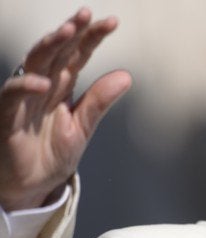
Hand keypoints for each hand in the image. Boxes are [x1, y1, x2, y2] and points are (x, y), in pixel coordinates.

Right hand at [0, 8, 131, 211]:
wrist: (29, 185)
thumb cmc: (51, 154)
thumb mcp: (82, 127)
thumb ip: (99, 102)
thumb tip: (127, 76)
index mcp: (61, 86)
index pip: (78, 55)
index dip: (92, 37)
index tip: (111, 22)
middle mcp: (42, 86)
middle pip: (57, 51)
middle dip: (72, 31)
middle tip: (88, 14)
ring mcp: (24, 98)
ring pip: (34, 63)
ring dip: (50, 45)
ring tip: (68, 30)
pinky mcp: (8, 116)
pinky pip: (13, 96)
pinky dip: (25, 86)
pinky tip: (43, 82)